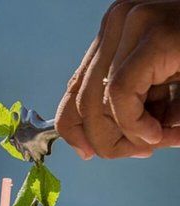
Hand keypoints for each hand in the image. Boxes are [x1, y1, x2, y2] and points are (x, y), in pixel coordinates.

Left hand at [56, 0, 179, 158]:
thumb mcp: (162, 91)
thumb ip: (130, 109)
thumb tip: (90, 147)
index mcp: (116, 32)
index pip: (75, 87)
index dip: (74, 128)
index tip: (89, 154)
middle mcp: (119, 21)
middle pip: (82, 98)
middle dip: (105, 137)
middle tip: (139, 153)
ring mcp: (133, 22)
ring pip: (97, 100)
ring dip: (125, 135)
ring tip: (158, 142)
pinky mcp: (154, 35)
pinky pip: (121, 94)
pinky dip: (135, 124)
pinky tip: (158, 134)